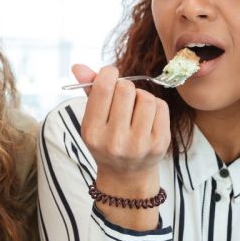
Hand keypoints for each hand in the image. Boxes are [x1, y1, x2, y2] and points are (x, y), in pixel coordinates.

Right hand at [72, 63, 170, 197]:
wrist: (126, 174)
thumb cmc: (107, 139)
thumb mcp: (92, 119)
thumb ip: (88, 90)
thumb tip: (79, 66)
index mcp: (92, 132)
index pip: (103, 88)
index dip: (109, 73)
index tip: (110, 75)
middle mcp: (114, 141)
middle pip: (126, 89)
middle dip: (125, 87)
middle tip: (122, 97)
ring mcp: (139, 144)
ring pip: (146, 97)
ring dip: (141, 96)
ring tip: (135, 108)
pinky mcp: (159, 143)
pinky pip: (161, 106)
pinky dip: (154, 106)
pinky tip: (146, 117)